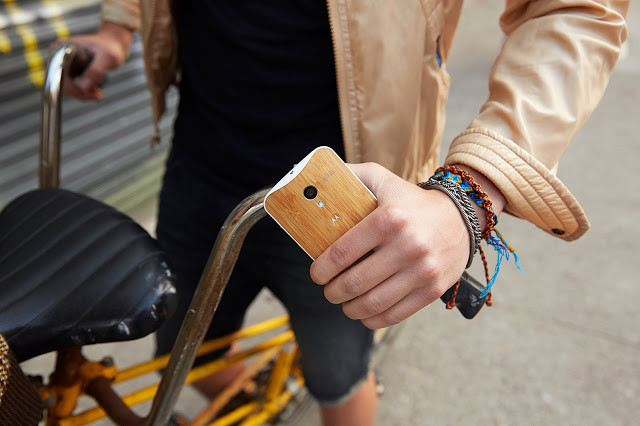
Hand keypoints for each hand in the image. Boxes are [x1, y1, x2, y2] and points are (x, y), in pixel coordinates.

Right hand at [53, 22, 132, 100]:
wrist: (112, 44)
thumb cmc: (110, 47)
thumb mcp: (107, 58)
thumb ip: (96, 71)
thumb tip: (83, 88)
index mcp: (61, 47)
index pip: (57, 73)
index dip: (70, 87)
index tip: (87, 93)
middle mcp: (57, 55)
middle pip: (58, 82)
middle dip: (78, 92)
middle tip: (97, 95)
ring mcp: (61, 64)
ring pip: (65, 87)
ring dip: (82, 93)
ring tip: (98, 93)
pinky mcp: (68, 71)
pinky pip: (71, 87)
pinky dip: (83, 92)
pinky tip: (95, 91)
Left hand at [309, 162, 471, 328]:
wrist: (461, 215)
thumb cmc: (411, 200)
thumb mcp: (381, 178)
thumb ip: (349, 176)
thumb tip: (310, 183)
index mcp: (389, 219)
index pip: (341, 254)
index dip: (321, 270)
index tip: (317, 273)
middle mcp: (407, 246)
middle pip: (354, 283)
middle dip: (332, 292)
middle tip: (329, 289)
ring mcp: (422, 270)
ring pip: (372, 304)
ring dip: (349, 309)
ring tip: (344, 302)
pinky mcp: (432, 289)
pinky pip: (394, 315)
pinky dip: (373, 319)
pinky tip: (364, 313)